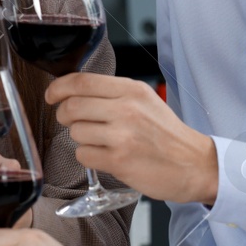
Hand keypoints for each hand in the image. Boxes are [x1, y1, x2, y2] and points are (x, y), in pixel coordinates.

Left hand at [47, 74, 218, 204]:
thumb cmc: (167, 134)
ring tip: (99, 140)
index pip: (81, 81)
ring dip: (80, 137)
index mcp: (131, 90)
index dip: (58, 88)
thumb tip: (74, 91)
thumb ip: (113, 94)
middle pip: (72, 106)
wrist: (194, 164)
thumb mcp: (145, 101)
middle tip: (71, 120)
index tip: (51, 95)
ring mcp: (122, 136)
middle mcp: (126, 109)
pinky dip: (88, 156)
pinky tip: (104, 155)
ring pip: (75, 131)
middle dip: (64, 114)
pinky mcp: (119, 160)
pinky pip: (83, 155)